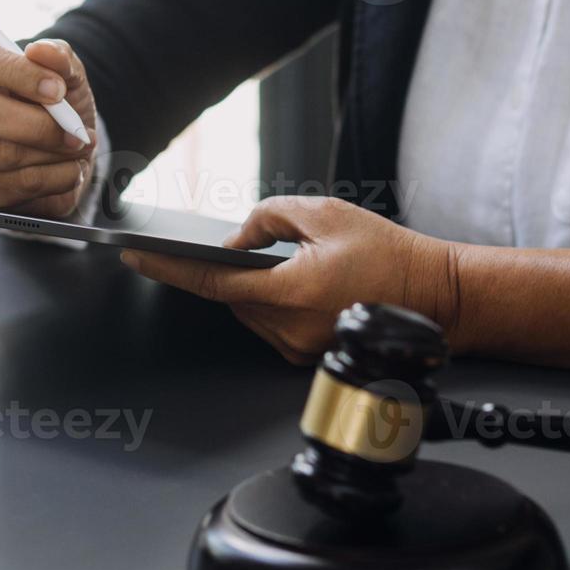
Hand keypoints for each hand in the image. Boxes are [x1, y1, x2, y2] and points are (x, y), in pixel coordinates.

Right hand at [0, 38, 97, 216]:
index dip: (19, 74)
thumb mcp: (64, 73)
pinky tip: (67, 169)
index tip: (58, 89)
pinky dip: (54, 180)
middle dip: (38, 126)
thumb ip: (59, 57)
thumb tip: (43, 51)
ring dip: (53, 156)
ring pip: (2, 156)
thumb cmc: (52, 101)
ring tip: (77, 149)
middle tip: (75, 132)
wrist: (57, 145)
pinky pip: (16, 187)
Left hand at [119, 196, 458, 363]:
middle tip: (261, 247)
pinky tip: (305, 286)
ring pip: (250, 313)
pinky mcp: (307, 356)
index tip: (133, 257)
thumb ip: (269, 218)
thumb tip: (235, 241)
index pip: (212, 282)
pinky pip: (271, 326)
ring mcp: (298, 348)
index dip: (168, 268)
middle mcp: (290, 328)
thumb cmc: (387, 252)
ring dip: (255, 288)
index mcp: (291, 292)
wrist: (436, 295)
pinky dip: (273, 303)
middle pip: (232, 298)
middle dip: (233, 270)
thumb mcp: (324, 213)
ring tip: (299, 266)